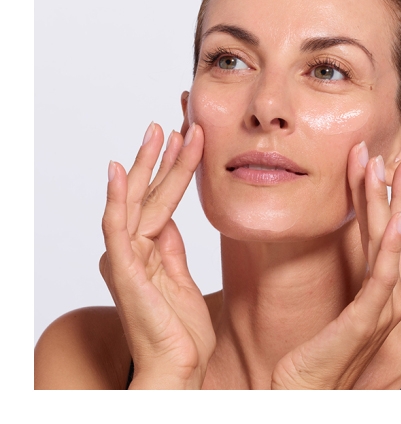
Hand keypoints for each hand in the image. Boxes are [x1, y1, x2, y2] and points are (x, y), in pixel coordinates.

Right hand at [99, 122, 214, 388]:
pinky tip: (120, 171)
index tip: (188, 141)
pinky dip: (118, 199)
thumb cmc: (180, 331)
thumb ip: (171, 249)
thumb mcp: (181, 279)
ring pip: (135, 202)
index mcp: (150, 250)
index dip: (175, 170)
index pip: (163, 200)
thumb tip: (170, 222)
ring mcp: (128, 259)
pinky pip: (119, 229)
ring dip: (146, 166)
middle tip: (171, 124)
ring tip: (158, 133)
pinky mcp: (125, 272)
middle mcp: (135, 250)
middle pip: (148, 195)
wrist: (179, 370)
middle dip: (161, 159)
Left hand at [271, 142, 400, 388]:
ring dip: (392, 204)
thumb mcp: (348, 304)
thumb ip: (370, 276)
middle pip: (394, 230)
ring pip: (391, 245)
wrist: (304, 392)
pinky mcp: (365, 321)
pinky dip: (392, 247)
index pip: (385, 230)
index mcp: (380, 285)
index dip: (382, 194)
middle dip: (391, 189)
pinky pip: (383, 278)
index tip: (373, 160)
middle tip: (385, 151)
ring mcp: (381, 307)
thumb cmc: (321, 349)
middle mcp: (388, 293)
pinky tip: (395, 219)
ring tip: (390, 168)